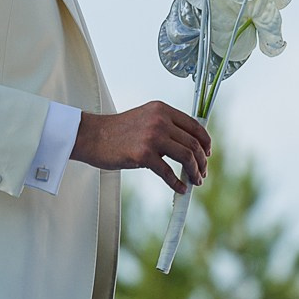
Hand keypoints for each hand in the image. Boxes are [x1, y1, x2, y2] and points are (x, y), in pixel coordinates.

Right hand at [73, 102, 211, 192]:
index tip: (207, 153)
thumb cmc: (117, 131)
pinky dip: (177, 183)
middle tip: (202, 173)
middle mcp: (160, 120)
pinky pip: (168, 172)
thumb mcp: (145, 118)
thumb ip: (164, 126)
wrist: (91, 136)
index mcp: (162, 109)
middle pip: (193, 143)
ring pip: (186, 156)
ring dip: (195, 171)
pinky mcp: (143, 154)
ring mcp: (152, 136)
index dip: (205, 141)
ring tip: (196, 181)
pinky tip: (180, 188)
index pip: (194, 125)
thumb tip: (187, 146)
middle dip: (202, 161)